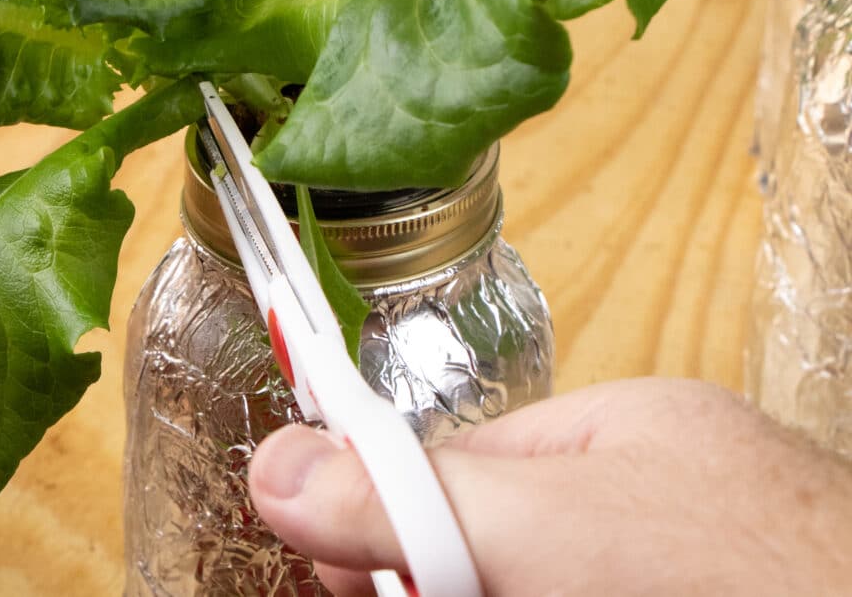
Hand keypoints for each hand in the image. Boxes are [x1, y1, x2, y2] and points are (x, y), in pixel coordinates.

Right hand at [249, 378, 851, 594]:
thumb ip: (409, 498)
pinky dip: (549, 592)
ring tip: (467, 591)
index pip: (468, 468)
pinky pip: (589, 583)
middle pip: (504, 549)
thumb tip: (275, 465)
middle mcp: (668, 511)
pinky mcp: (707, 593)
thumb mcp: (545, 528)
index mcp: (630, 438)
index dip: (392, 523)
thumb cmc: (745, 576)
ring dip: (482, 593)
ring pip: (550, 581)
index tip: (339, 578)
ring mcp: (688, 573)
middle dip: (437, 585)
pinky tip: (521, 593)